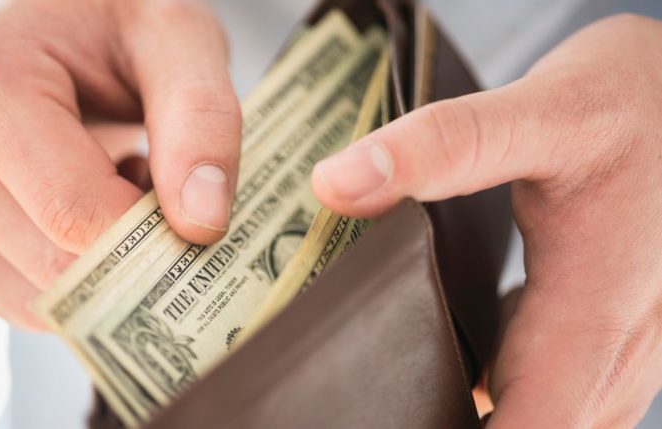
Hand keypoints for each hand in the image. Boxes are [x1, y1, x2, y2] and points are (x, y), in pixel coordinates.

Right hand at [0, 0, 239, 328]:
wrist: (45, 19)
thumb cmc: (109, 20)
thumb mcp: (176, 38)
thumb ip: (202, 120)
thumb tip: (201, 224)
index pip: (73, 212)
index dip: (151, 237)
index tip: (193, 217)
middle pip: (51, 264)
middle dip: (125, 251)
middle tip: (149, 185)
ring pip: (32, 296)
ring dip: (94, 266)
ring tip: (107, 184)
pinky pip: (12, 299)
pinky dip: (59, 276)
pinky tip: (71, 210)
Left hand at [313, 14, 661, 427]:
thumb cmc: (630, 97)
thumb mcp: (540, 111)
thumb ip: (444, 147)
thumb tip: (336, 184)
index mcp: (597, 309)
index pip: (533, 424)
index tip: (399, 421)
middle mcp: (624, 342)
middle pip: (543, 426)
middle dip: (466, 426)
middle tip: (388, 400)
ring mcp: (629, 338)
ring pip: (562, 414)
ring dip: (497, 413)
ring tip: (414, 388)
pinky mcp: (617, 322)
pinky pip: (570, 384)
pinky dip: (520, 388)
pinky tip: (465, 358)